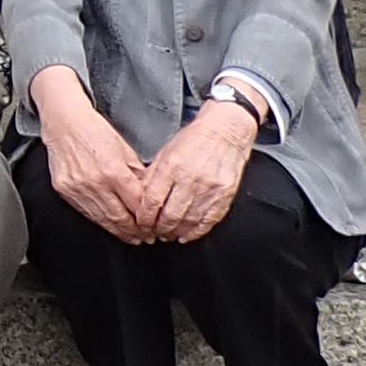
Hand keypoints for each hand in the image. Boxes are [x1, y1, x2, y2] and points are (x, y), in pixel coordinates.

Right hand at [34, 73, 153, 242]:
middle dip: (136, 231)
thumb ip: (138, 174)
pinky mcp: (65, 190)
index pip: (137, 205)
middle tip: (146, 238)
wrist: (64, 123)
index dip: (148, 219)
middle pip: (121, 217)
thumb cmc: (94, 131)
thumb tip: (149, 194)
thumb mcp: (125, 149)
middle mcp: (95, 182)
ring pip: (103, 219)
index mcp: (114, 171)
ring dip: (120, 231)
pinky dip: (100, 222)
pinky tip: (110, 225)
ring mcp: (78, 188)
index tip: (155, 225)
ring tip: (131, 237)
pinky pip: (86, 212)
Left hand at [144, 95, 258, 244]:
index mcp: (172, 166)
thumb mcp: (166, 152)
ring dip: (175, 232)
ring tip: (167, 235)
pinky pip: (209, 220)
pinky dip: (196, 232)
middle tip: (152, 233)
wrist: (226, 131)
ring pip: (188, 221)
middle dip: (158, 229)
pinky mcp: (225, 195)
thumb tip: (139, 196)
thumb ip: (152, 175)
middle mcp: (191, 179)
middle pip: (170, 215)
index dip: (144, 217)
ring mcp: (210, 188)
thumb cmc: (195, 139)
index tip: (140, 224)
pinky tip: (186, 235)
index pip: (152, 200)